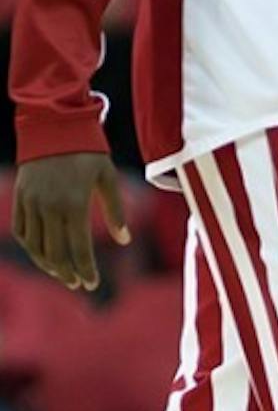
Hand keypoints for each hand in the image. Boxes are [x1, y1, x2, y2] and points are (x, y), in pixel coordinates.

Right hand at [12, 152, 129, 292]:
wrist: (52, 125)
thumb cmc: (88, 152)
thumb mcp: (108, 179)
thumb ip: (116, 211)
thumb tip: (125, 240)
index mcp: (74, 205)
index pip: (79, 249)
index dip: (86, 270)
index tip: (92, 284)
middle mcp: (49, 207)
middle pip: (55, 252)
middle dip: (67, 273)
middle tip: (78, 285)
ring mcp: (31, 202)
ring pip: (35, 245)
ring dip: (47, 264)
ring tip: (62, 274)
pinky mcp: (20, 196)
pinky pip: (21, 230)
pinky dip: (30, 247)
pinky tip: (42, 255)